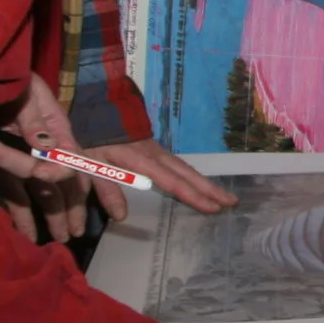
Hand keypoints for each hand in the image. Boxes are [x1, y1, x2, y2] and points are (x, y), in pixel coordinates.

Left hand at [0, 74, 93, 243]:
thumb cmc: (3, 79)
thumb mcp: (22, 91)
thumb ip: (33, 117)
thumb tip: (47, 145)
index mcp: (55, 126)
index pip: (68, 154)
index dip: (63, 170)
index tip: (45, 178)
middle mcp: (44, 146)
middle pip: (64, 180)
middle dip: (72, 206)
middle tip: (76, 231)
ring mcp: (24, 158)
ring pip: (43, 192)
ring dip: (53, 215)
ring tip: (61, 238)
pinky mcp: (2, 168)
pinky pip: (16, 194)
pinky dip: (22, 214)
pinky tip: (28, 234)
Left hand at [87, 139, 238, 220]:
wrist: (93, 105)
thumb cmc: (90, 135)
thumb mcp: (91, 163)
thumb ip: (106, 189)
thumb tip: (122, 217)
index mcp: (142, 160)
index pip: (172, 182)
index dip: (193, 196)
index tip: (213, 208)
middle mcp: (155, 155)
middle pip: (187, 174)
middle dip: (210, 189)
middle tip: (233, 202)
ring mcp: (156, 150)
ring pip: (185, 168)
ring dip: (205, 183)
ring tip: (223, 196)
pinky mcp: (153, 148)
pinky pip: (178, 164)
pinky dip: (192, 176)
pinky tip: (196, 183)